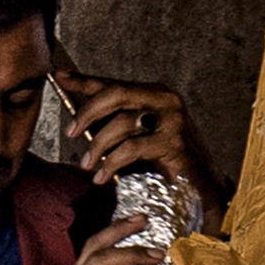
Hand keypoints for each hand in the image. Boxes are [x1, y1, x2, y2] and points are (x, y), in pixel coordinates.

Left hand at [56, 74, 206, 202]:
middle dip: (87, 112)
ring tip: (87, 163)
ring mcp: (172, 120)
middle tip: (70, 131)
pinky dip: (111, 163)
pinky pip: (132, 148)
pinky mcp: (173, 143)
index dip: (85, 80)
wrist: (204, 187)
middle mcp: (165, 100)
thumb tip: (81, 118)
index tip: (60, 76)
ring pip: (121, 123)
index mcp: (155, 93)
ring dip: (98, 145)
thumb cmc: (170, 162)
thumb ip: (117, 124)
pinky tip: (102, 176)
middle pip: (115, 94)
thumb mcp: (140, 136)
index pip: (114, 83)